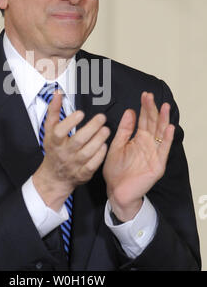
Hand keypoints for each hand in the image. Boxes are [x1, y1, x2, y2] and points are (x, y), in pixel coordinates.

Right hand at [33, 91, 109, 210]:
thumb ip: (53, 111)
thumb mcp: (49, 129)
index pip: (60, 131)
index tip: (81, 113)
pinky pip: (93, 165)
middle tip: (101, 118)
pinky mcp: (83, 173)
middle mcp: (64, 152)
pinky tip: (104, 146)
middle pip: (78, 141)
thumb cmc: (54, 149)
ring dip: (98, 140)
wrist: (54, 176)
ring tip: (106, 130)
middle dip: (91, 128)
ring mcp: (74, 164)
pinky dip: (100, 155)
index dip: (70, 122)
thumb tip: (57, 93)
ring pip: (87, 152)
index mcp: (55, 141)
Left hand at [103, 92, 174, 221]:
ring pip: (160, 134)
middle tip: (150, 96)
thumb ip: (124, 130)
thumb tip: (130, 111)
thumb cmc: (116, 171)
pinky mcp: (157, 165)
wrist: (116, 191)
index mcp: (138, 139)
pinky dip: (166, 139)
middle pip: (153, 123)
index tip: (144, 95)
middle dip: (152, 109)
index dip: (144, 108)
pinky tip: (169, 127)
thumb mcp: (117, 145)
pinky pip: (163, 150)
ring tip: (164, 107)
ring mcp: (154, 154)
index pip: (144, 120)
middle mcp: (148, 144)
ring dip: (163, 120)